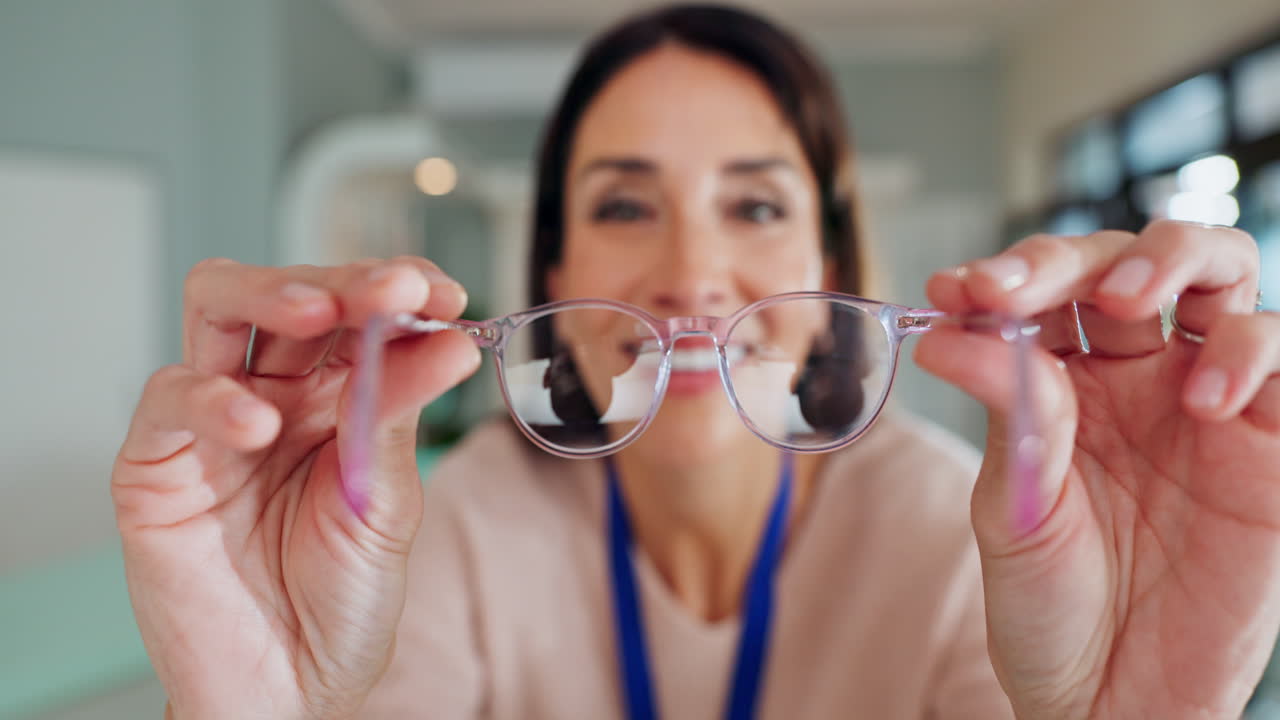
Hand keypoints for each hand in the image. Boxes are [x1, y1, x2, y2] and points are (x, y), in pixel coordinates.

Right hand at [111, 257, 478, 719]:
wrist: (292, 687)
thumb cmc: (344, 599)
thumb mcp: (388, 498)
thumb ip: (400, 413)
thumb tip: (450, 337)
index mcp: (338, 397)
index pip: (360, 314)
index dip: (398, 292)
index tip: (446, 294)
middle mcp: (275, 394)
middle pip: (291, 294)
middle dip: (344, 280)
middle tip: (395, 287)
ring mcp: (213, 421)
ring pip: (218, 310)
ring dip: (272, 294)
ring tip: (322, 310)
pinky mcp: (157, 462)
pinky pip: (171, 396)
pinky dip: (213, 398)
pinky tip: (261, 424)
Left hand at [914, 221, 1279, 718]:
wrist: (1113, 699)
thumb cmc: (1050, 608)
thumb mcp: (1012, 509)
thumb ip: (1006, 413)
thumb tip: (948, 329)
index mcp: (1059, 383)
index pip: (1043, 294)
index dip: (1007, 276)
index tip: (959, 287)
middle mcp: (1134, 377)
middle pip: (1128, 262)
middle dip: (1079, 257)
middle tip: (1030, 287)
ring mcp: (1204, 401)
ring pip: (1218, 276)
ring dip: (1174, 264)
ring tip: (1129, 307)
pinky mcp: (1270, 441)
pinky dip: (1249, 353)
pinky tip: (1203, 398)